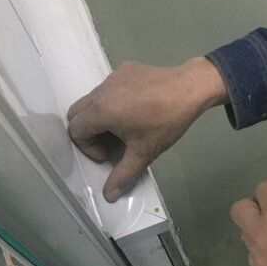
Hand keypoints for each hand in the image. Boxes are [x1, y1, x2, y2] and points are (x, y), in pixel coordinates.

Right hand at [67, 57, 227, 200]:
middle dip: (88, 132)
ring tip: (125, 128)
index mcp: (101, 110)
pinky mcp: (125, 69)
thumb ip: (123, 175)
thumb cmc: (166, 122)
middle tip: (110, 143)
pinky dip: (114, 101)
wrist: (191, 88)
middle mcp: (101, 91)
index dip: (87, 147)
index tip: (108, 154)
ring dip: (100, 117)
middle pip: (77, 113)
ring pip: (93, 100)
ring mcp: (113, 77)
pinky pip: (109, 88)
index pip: (75, 130)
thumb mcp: (144, 152)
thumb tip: (109, 196)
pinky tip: (137, 108)